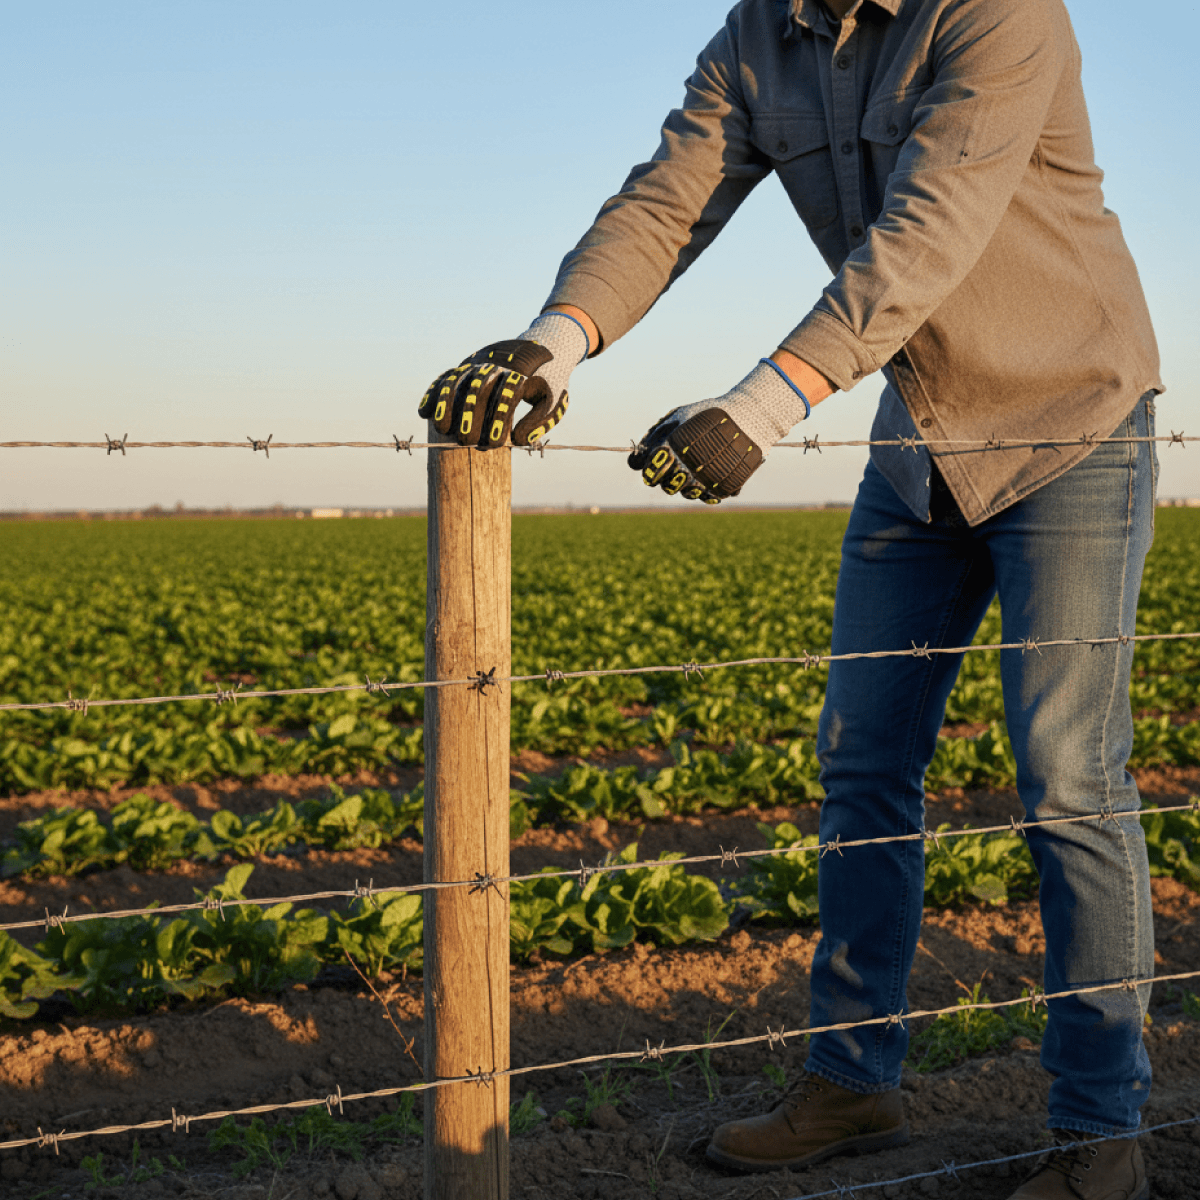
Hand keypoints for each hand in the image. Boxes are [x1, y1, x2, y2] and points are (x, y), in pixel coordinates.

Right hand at [418, 312, 588, 449]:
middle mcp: (496, 367)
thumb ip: (541, 420)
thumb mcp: (555, 399)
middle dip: (469, 416)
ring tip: (441, 430)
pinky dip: (433, 394)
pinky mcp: (467, 366)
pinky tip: (423, 412)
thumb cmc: (549, 381)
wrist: (544, 346)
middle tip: (466, 441)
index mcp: (520, 375)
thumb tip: (519, 441)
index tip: (494, 444)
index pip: (506, 397)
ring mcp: (478, 365)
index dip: (498, 420)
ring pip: (457, 382)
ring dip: (446, 406)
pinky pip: (446, 379)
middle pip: (478, 391)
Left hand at [628, 359, 813, 502]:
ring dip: (687, 483)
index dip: (649, 469)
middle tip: (678, 463)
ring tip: (697, 466)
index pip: (649, 472)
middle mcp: (687, 469)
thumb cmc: (709, 414)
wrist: (749, 416)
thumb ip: (655, 436)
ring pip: (686, 493)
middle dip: (667, 476)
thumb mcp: (678, 416)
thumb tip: (634, 461)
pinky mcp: (723, 489)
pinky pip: (708, 497)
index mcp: (672, 450)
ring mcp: (705, 482)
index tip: (656, 462)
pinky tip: (711, 473)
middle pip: (666, 486)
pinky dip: (707, 488)